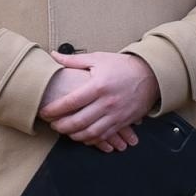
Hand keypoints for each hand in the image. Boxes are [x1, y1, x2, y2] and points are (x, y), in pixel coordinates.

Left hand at [38, 51, 158, 151]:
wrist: (151, 75)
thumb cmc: (123, 66)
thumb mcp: (98, 59)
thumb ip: (74, 60)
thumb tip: (53, 55)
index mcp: (98, 86)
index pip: (70, 102)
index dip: (54, 110)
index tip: (44, 112)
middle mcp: (107, 102)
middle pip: (78, 121)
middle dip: (61, 126)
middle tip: (52, 125)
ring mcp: (116, 114)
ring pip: (90, 132)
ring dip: (74, 135)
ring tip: (65, 131)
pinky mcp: (123, 121)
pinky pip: (104, 135)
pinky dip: (91, 139)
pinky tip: (83, 136)